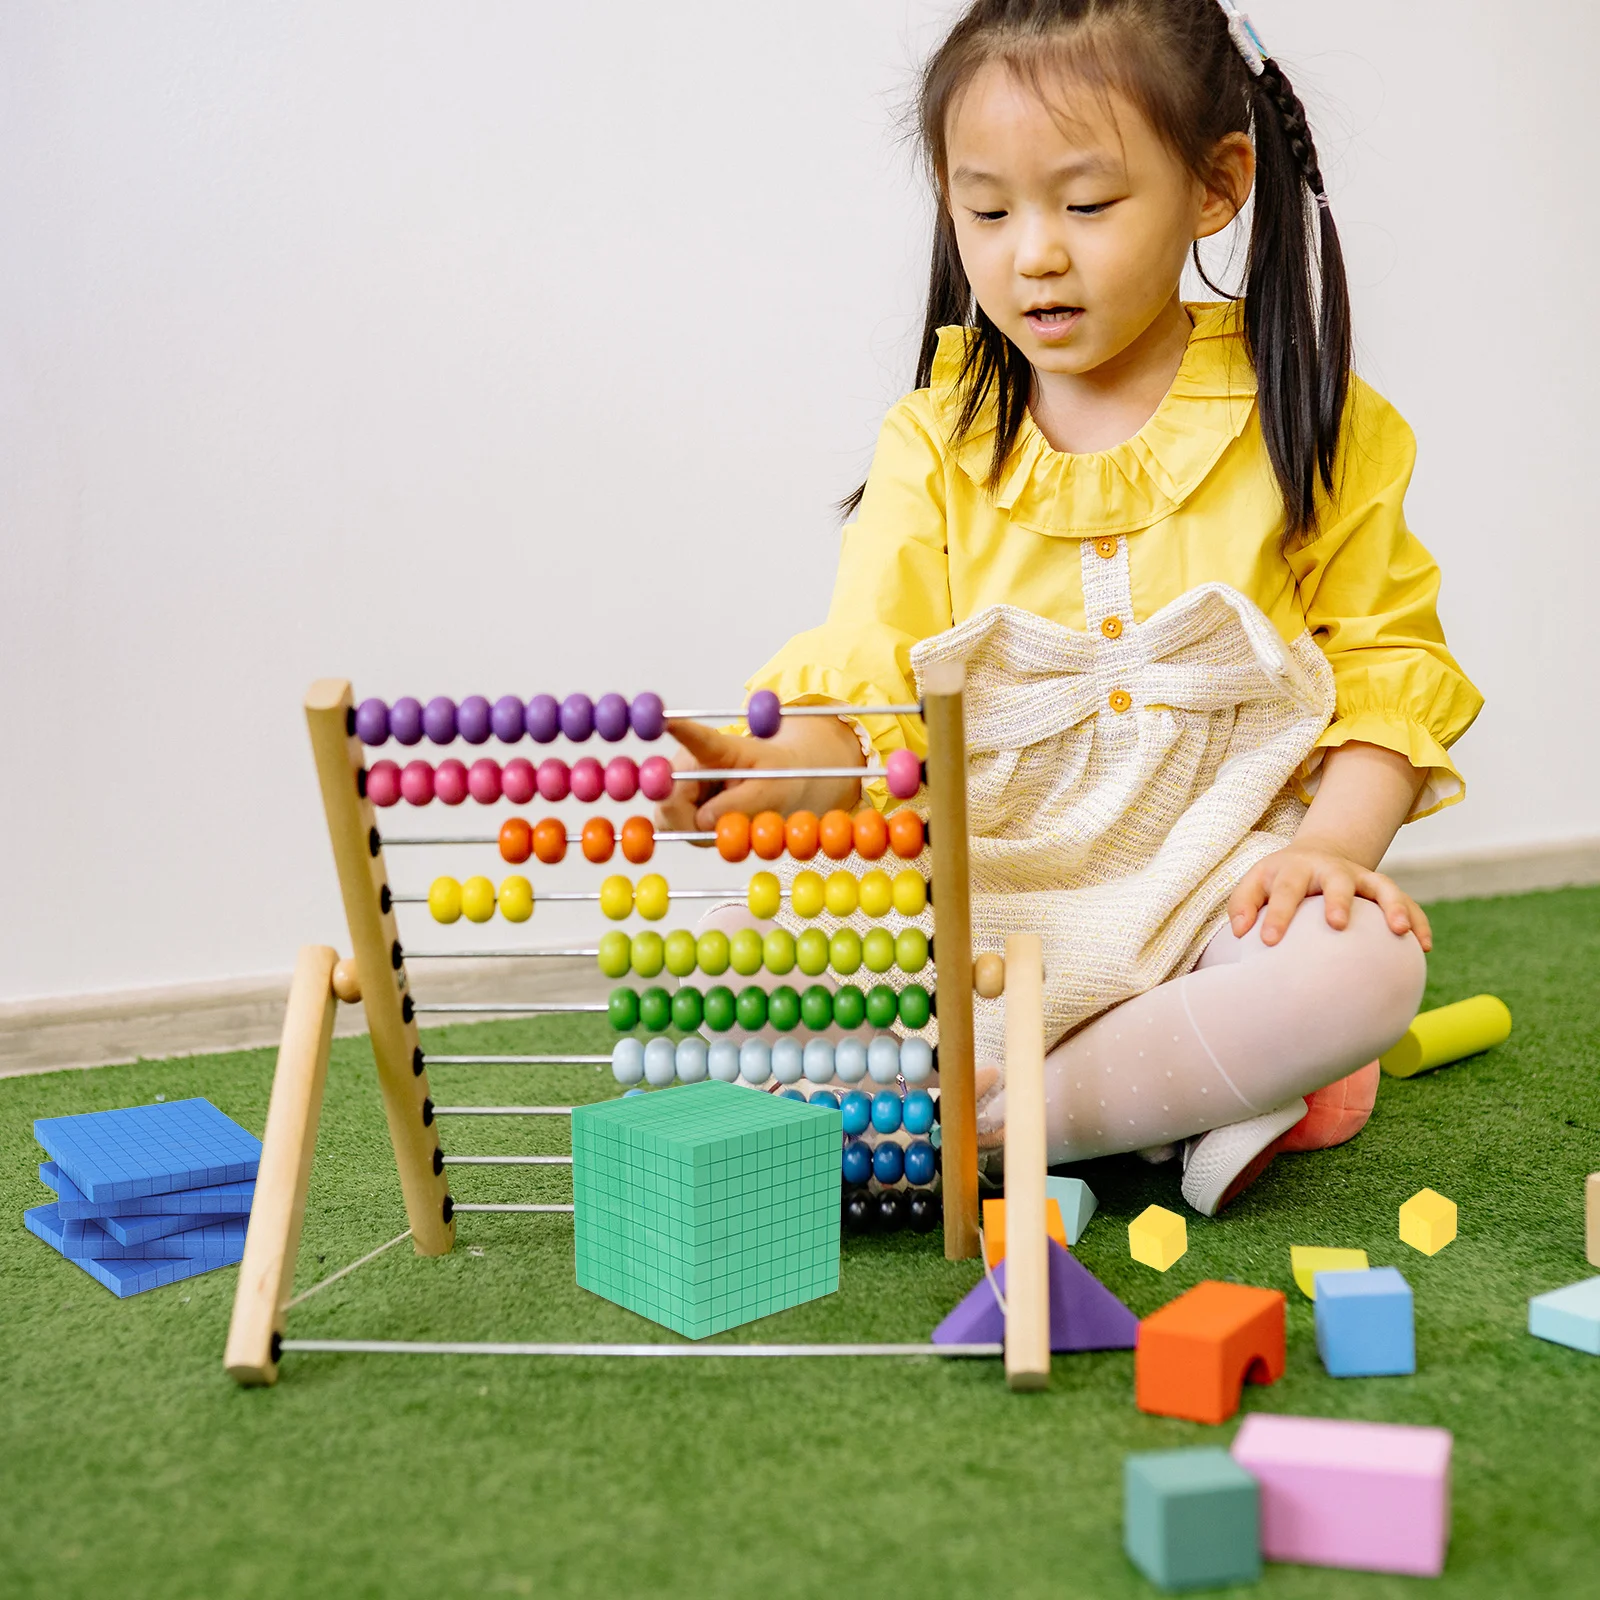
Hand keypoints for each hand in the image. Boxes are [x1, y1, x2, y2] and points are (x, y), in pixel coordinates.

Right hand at [652, 712, 866, 835]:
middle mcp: (687, 761)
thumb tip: (702, 820)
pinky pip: (672, 827)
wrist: (774, 783)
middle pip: (669, 800)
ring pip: (667, 818)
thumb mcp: (771, 790)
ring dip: (696, 830)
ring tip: (724, 818)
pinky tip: (713, 821)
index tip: (663, 720)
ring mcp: (675, 781)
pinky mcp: (673, 802)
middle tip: (724, 826)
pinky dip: (694, 834)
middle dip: (692, 823)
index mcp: (716, 748)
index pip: (696, 737)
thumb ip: (740, 804)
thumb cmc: (775, 778)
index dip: (678, 730)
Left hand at [1227, 846, 1431, 951]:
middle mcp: (1332, 870)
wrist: (1316, 855)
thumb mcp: (1256, 882)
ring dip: (1392, 905)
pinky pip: (1407, 903)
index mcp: (1296, 869)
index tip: (1268, 941)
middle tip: (1336, 923)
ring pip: (1382, 886)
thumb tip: (1241, 932)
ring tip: (1398, 930)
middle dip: (1338, 900)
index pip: (1286, 889)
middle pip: (1337, 881)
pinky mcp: (1383, 890)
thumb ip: (1243, 904)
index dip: (1278, 913)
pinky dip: (1418, 920)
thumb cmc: (1279, 879)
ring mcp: (1362, 878)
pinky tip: (1423, 945)